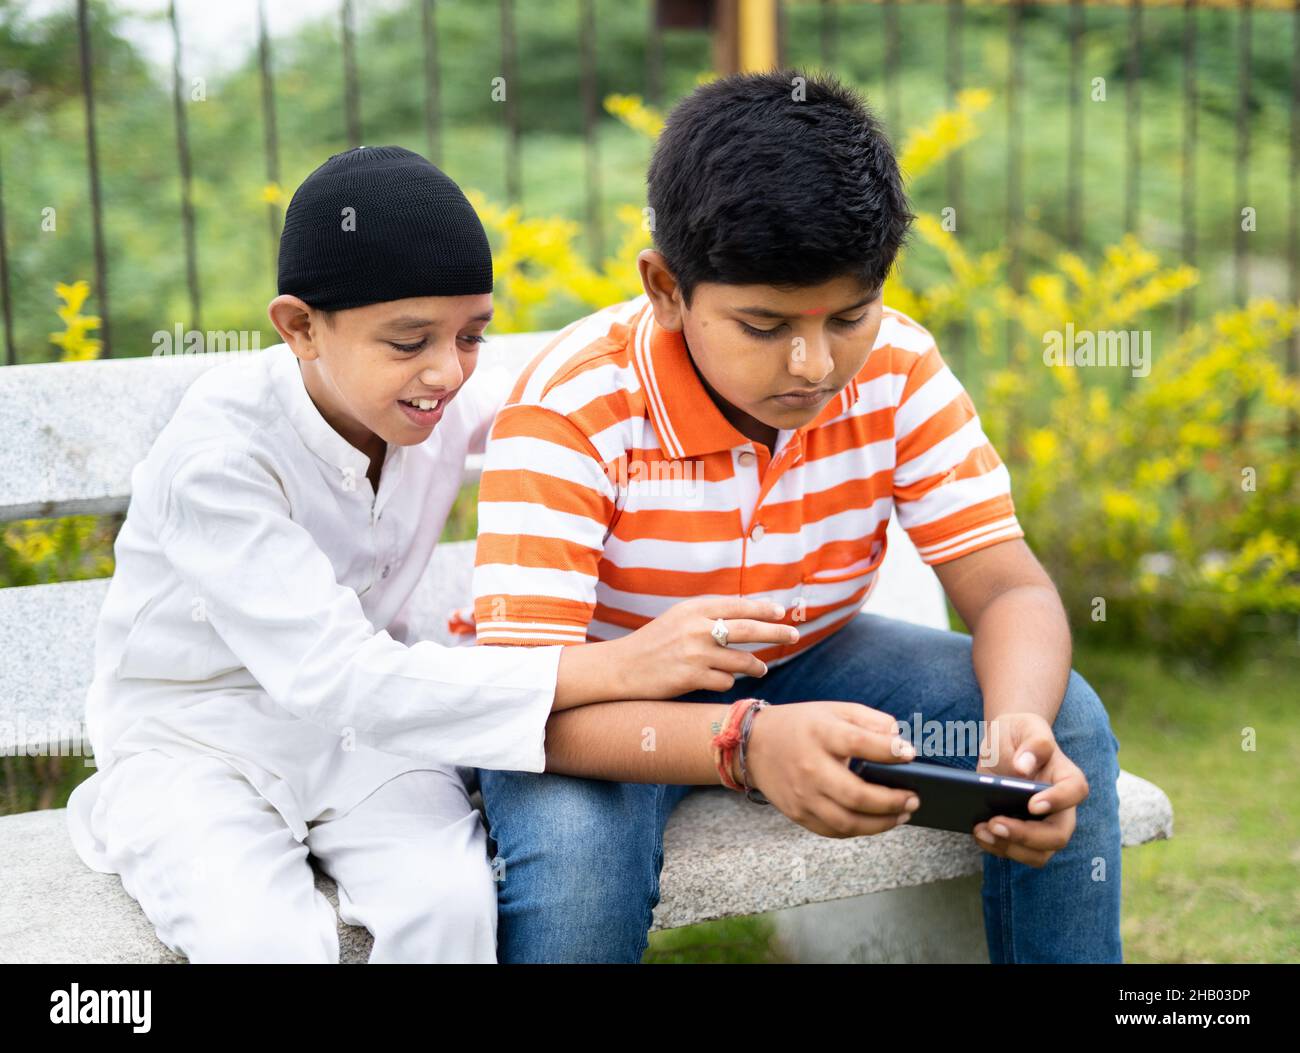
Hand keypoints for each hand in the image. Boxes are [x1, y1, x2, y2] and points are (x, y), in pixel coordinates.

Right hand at [608, 596, 799, 698]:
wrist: (621, 668)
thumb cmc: (654, 642)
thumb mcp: (679, 618)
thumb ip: (708, 614)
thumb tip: (748, 616)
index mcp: (693, 608)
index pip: (738, 606)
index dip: (763, 608)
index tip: (781, 611)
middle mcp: (696, 628)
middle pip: (748, 629)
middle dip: (776, 632)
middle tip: (794, 635)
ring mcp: (695, 653)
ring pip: (742, 660)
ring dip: (755, 666)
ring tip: (759, 668)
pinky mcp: (691, 678)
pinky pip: (725, 682)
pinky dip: (726, 682)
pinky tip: (717, 681)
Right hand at [743, 702, 921, 837]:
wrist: (753, 745)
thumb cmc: (802, 726)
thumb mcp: (833, 710)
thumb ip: (869, 720)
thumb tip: (899, 737)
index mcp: (820, 734)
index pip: (859, 743)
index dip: (889, 750)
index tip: (910, 754)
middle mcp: (810, 767)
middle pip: (856, 794)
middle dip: (892, 801)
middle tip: (913, 799)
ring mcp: (802, 795)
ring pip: (847, 822)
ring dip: (881, 823)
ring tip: (902, 815)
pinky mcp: (798, 813)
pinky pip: (834, 831)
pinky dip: (860, 830)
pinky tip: (877, 822)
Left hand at [971, 711, 1089, 866]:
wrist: (1004, 745)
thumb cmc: (1019, 734)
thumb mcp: (1025, 726)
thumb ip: (1032, 743)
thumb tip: (1023, 767)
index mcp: (1066, 777)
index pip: (1075, 791)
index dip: (1058, 801)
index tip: (1032, 804)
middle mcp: (1060, 807)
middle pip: (1058, 834)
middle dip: (1027, 836)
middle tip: (995, 823)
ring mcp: (1043, 825)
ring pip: (1039, 853)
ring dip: (1009, 848)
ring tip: (982, 830)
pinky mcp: (1023, 834)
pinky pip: (1016, 852)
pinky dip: (996, 847)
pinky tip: (978, 832)